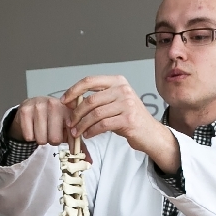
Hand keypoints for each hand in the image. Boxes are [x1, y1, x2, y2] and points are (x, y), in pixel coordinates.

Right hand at [10, 94, 72, 145]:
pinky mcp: (25, 111)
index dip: (71, 144)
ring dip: (41, 139)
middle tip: (50, 132)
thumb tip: (88, 160)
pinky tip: (32, 127)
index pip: (72, 133)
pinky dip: (30, 136)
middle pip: (55, 139)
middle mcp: (54, 104)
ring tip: (41, 129)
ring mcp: (39, 106)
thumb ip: (77, 144)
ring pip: (41, 139)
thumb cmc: (51, 119)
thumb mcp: (66, 128)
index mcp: (68, 108)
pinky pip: (29, 136)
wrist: (31, 107)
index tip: (70, 147)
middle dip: (52, 140)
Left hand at [63, 75, 178, 170]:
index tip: (64, 100)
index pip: (90, 81)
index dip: (74, 90)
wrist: (150, 133)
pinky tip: (88, 134)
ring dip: (82, 124)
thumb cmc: (130, 118)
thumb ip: (97, 100)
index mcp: (118, 81)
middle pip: (91, 99)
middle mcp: (123, 90)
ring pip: (95, 113)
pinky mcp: (128, 119)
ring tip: (77, 132)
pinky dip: (92, 131)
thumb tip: (72, 102)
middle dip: (76, 113)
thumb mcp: (114, 103)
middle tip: (70, 123)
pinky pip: (102, 124)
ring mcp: (127, 104)